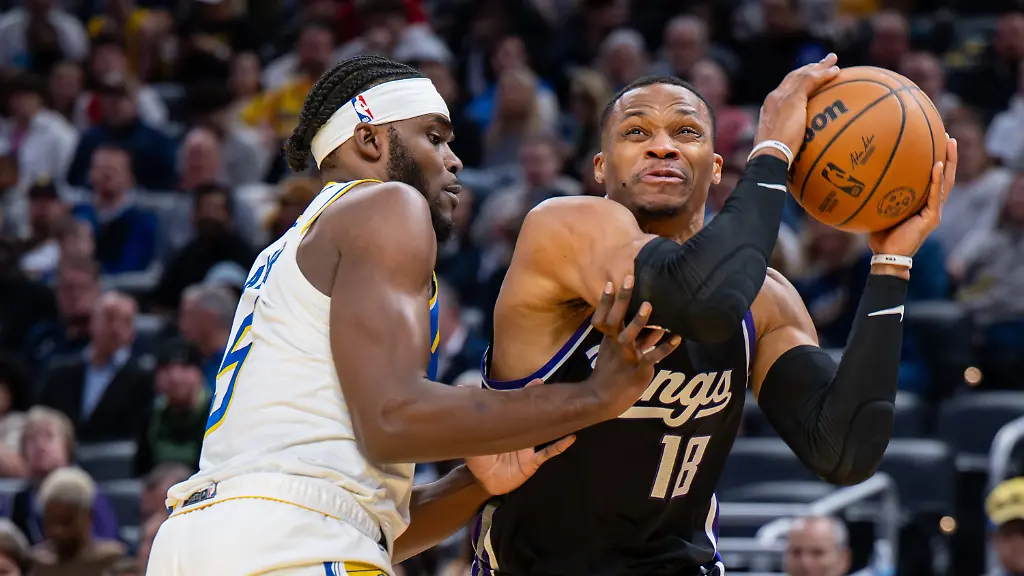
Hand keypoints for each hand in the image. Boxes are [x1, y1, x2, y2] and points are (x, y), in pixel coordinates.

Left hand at [465, 381, 576, 495]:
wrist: (482, 481)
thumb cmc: (478, 457)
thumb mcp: (472, 434)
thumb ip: (470, 418)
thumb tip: (459, 388)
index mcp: (508, 426)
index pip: (518, 406)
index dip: (526, 393)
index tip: (536, 381)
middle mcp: (520, 433)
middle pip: (533, 416)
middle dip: (541, 403)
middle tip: (551, 388)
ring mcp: (528, 448)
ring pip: (544, 432)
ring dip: (553, 422)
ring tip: (565, 408)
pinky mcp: (531, 463)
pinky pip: (548, 453)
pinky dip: (559, 446)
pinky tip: (570, 438)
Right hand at [586, 276, 680, 418]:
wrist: (604, 397)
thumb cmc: (611, 369)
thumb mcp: (615, 350)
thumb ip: (635, 336)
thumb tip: (657, 325)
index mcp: (608, 338)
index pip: (603, 316)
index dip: (605, 300)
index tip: (610, 282)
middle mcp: (615, 344)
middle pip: (615, 319)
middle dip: (622, 300)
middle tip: (628, 279)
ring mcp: (627, 356)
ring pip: (631, 336)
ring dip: (639, 321)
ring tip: (649, 305)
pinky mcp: (639, 369)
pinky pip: (653, 356)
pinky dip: (666, 347)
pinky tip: (678, 337)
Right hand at [754, 53, 840, 159]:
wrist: (768, 154)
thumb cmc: (773, 157)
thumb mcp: (778, 144)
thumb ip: (786, 138)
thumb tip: (795, 149)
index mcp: (769, 107)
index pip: (785, 88)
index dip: (798, 80)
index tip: (810, 77)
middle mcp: (774, 97)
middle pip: (794, 77)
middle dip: (809, 68)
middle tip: (823, 63)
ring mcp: (783, 97)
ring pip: (803, 75)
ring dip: (819, 67)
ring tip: (833, 61)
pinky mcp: (793, 99)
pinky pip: (811, 81)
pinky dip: (824, 75)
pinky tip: (836, 72)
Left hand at [869, 137, 957, 257]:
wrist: (887, 257)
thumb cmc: (881, 235)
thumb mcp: (881, 210)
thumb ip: (880, 195)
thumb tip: (863, 176)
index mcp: (923, 204)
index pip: (934, 179)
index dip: (937, 162)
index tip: (936, 142)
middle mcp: (932, 206)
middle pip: (946, 177)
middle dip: (949, 156)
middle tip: (948, 136)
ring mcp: (934, 211)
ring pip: (946, 183)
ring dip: (949, 162)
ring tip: (950, 143)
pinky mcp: (932, 218)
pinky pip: (935, 196)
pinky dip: (936, 180)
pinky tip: (937, 165)